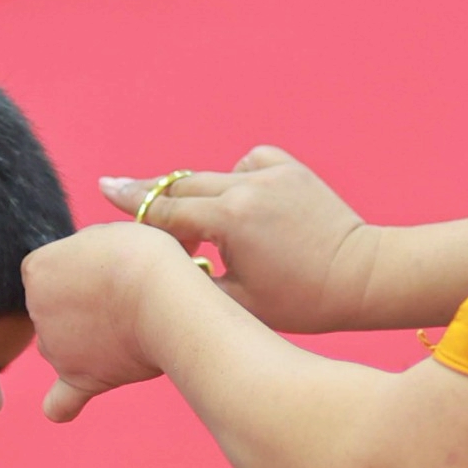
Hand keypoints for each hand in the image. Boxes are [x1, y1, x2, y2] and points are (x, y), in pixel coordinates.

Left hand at [23, 222, 195, 422]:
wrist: (163, 297)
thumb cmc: (140, 257)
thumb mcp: (104, 234)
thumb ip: (82, 252)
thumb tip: (84, 269)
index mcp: (37, 270)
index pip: (48, 269)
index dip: (79, 268)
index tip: (107, 267)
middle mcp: (35, 311)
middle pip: (52, 309)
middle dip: (80, 304)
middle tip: (122, 295)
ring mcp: (54, 348)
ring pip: (62, 345)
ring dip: (84, 340)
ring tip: (127, 327)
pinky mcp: (79, 378)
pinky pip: (61, 401)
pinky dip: (62, 405)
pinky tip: (63, 408)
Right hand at [99, 146, 375, 333]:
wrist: (363, 277)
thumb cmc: (301, 301)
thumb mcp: (237, 302)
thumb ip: (193, 278)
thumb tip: (160, 262)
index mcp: (231, 220)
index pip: (167, 210)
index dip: (132, 203)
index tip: (103, 187)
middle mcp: (248, 186)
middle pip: (183, 186)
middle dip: (153, 192)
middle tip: (118, 188)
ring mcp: (272, 173)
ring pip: (214, 176)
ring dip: (199, 195)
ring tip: (201, 226)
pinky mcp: (290, 169)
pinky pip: (246, 165)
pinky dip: (236, 180)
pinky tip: (244, 206)